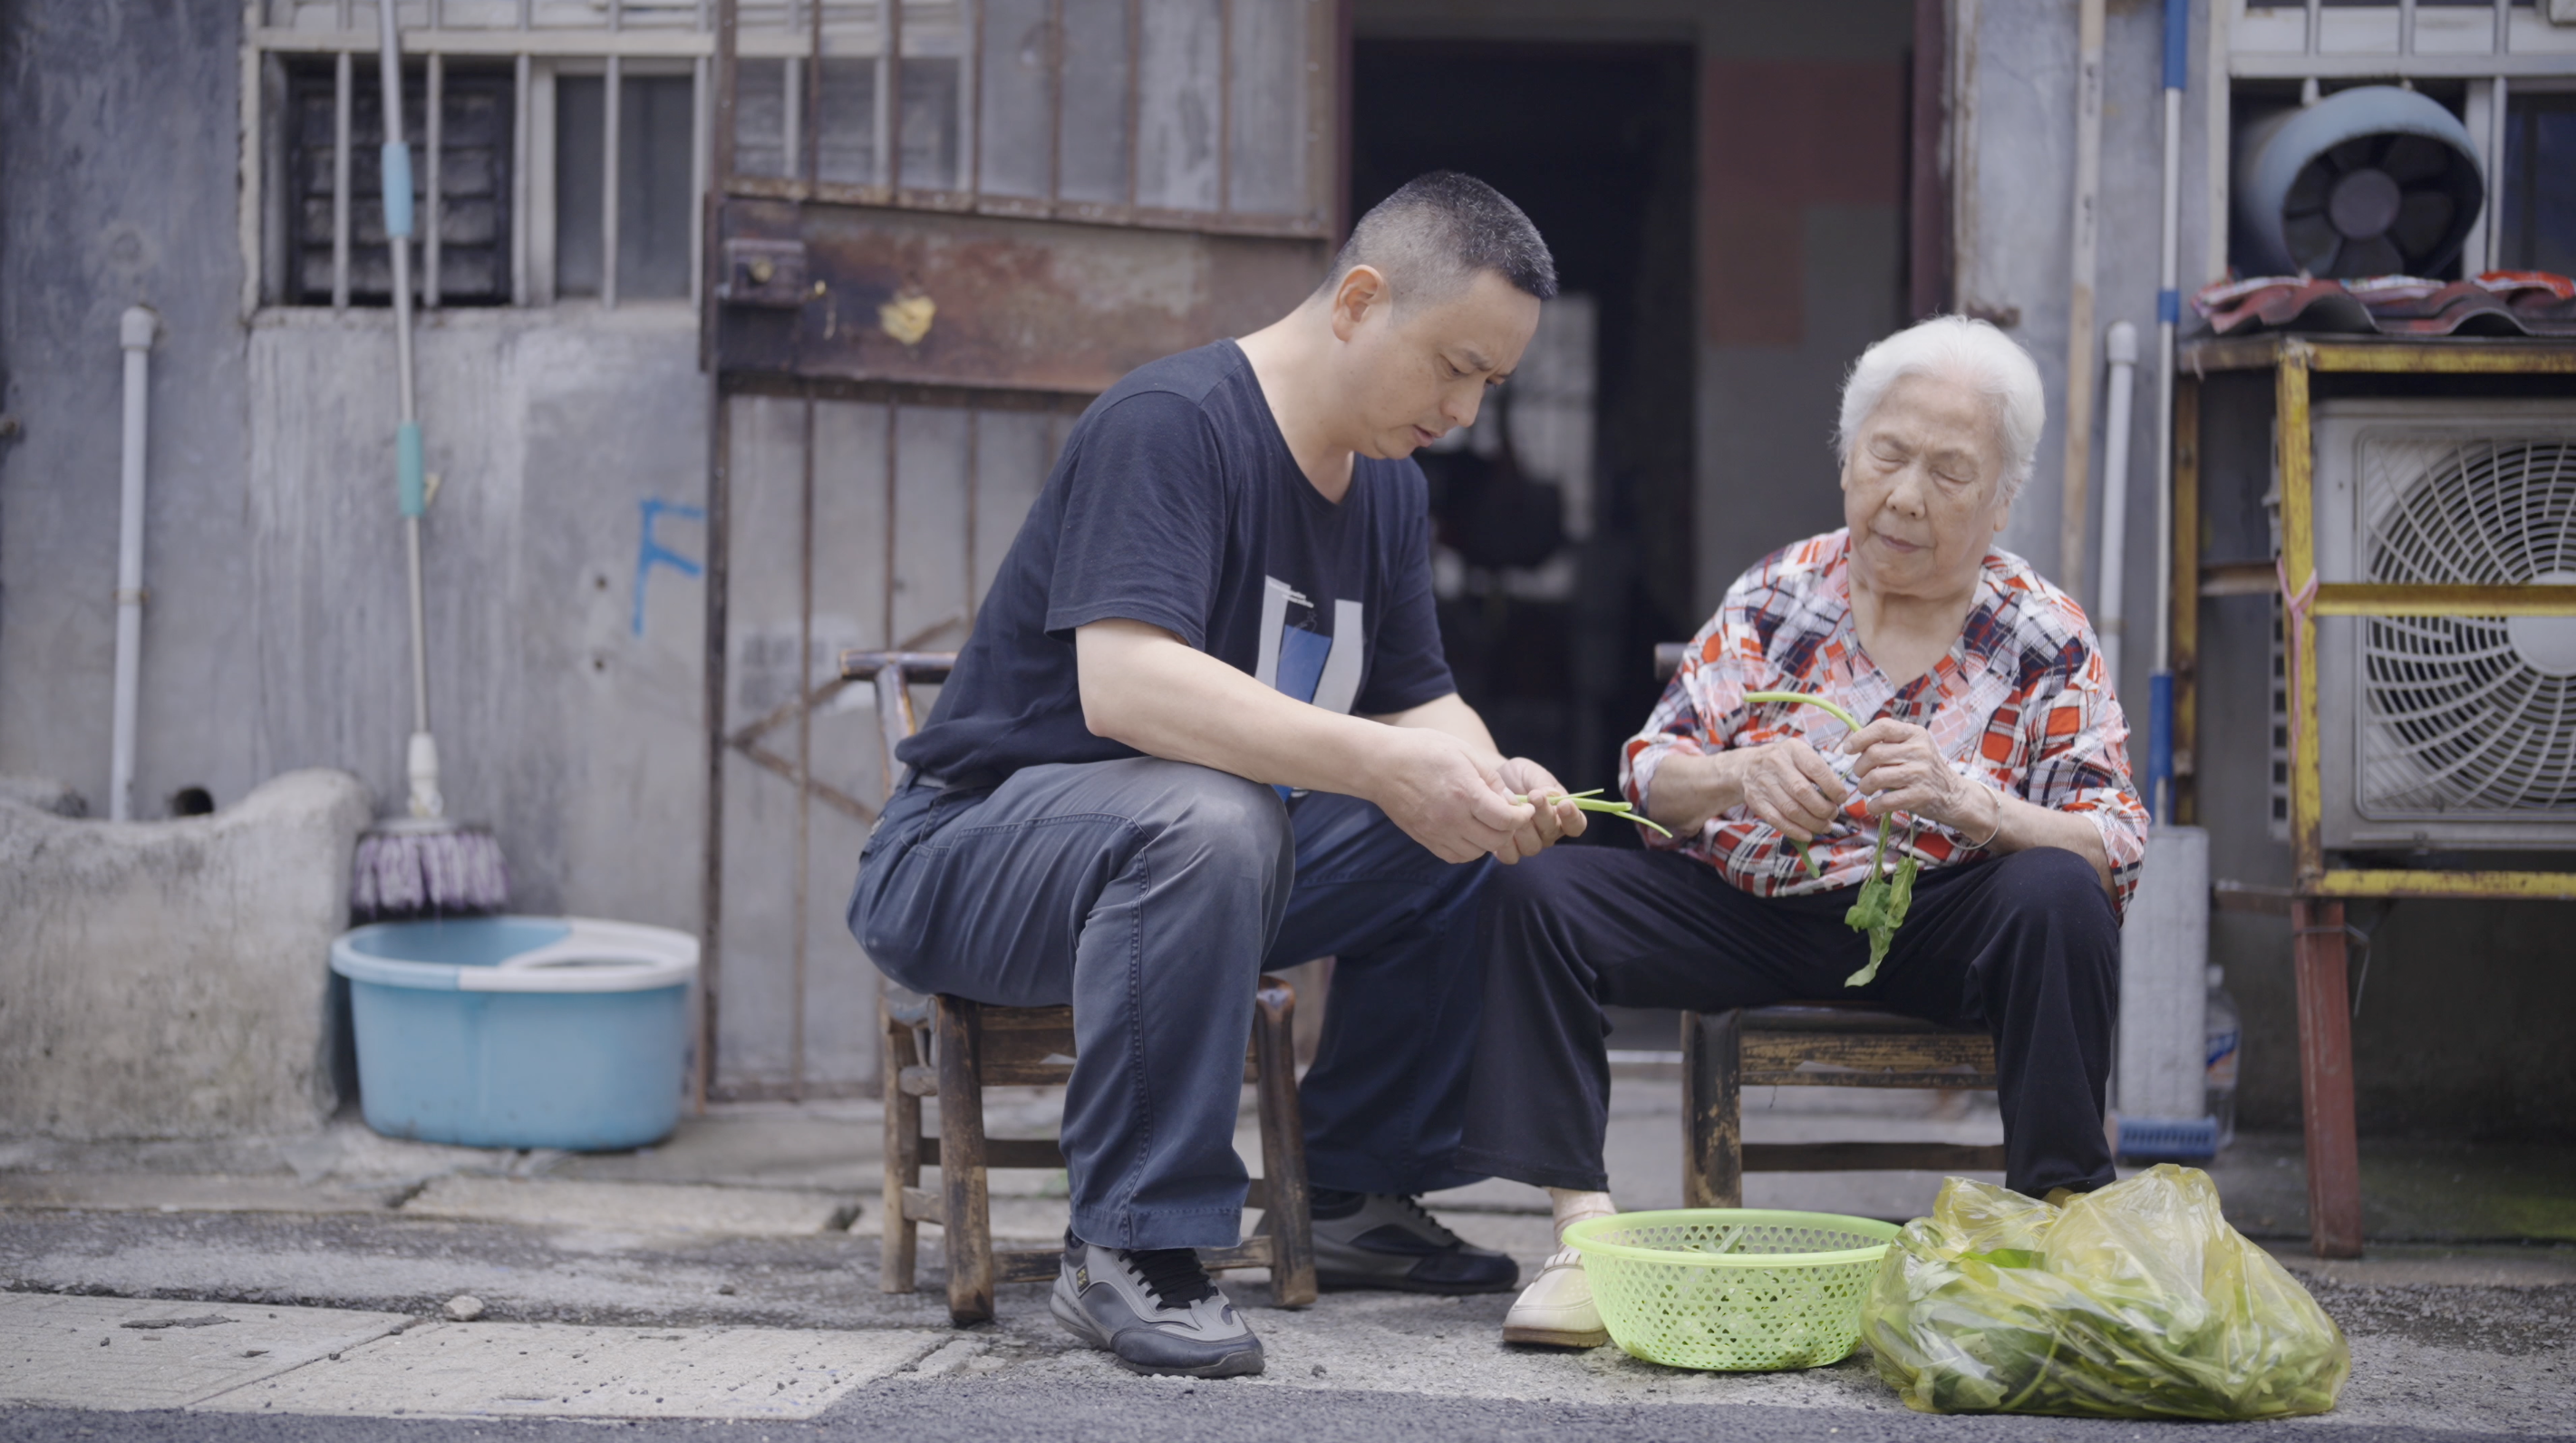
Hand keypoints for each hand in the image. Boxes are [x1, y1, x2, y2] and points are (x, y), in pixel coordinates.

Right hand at [1369, 727, 1534, 863]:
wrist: (1381, 764)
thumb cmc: (1423, 750)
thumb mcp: (1463, 751)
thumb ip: (1490, 778)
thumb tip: (1509, 800)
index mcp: (1465, 793)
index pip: (1506, 819)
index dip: (1522, 816)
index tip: (1525, 809)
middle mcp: (1452, 818)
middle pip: (1495, 840)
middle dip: (1509, 829)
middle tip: (1508, 815)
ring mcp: (1437, 832)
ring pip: (1477, 853)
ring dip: (1489, 841)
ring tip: (1487, 823)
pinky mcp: (1425, 839)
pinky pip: (1456, 856)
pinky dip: (1469, 849)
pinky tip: (1468, 831)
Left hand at [1494, 757, 1588, 862]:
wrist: (1490, 781)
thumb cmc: (1518, 776)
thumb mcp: (1532, 774)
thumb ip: (1544, 785)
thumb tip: (1551, 797)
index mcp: (1561, 815)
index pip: (1577, 824)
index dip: (1573, 818)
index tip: (1564, 804)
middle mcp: (1548, 833)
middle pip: (1552, 833)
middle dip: (1543, 815)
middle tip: (1534, 796)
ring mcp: (1529, 844)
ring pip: (1532, 847)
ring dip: (1523, 828)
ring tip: (1513, 810)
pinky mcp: (1509, 851)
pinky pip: (1511, 856)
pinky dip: (1504, 842)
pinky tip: (1498, 826)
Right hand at [1738, 738, 1848, 842]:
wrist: (1747, 766)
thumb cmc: (1784, 762)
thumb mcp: (1800, 754)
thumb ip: (1818, 770)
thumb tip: (1838, 796)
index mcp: (1792, 750)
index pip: (1815, 768)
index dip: (1832, 786)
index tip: (1842, 798)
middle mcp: (1775, 764)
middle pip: (1802, 791)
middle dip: (1823, 808)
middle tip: (1833, 814)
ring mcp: (1764, 784)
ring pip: (1791, 809)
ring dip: (1812, 822)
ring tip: (1825, 826)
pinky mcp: (1756, 801)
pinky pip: (1777, 820)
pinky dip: (1794, 831)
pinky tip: (1808, 835)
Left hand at [1845, 719, 1986, 831]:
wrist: (1953, 794)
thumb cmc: (1924, 769)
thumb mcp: (1914, 747)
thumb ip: (1890, 742)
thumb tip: (1854, 744)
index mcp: (1915, 734)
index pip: (1883, 727)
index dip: (1860, 737)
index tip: (1848, 749)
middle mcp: (1919, 751)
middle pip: (1873, 754)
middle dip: (1859, 767)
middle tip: (1861, 775)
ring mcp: (1920, 773)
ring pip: (1875, 777)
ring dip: (1864, 786)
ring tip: (1867, 789)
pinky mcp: (1919, 796)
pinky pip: (1885, 801)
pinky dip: (1874, 805)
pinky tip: (1875, 805)